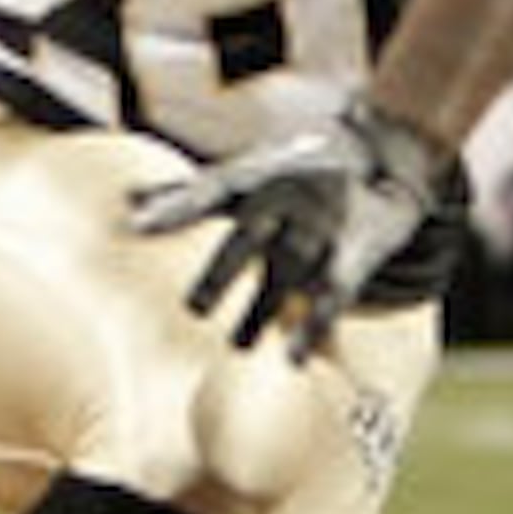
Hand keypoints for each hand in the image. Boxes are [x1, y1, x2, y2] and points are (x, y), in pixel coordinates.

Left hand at [127, 94, 461, 358]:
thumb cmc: (295, 170)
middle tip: (193, 309)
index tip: (138, 224)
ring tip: (235, 347)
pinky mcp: (357, 252)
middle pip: (250, 236)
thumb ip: (185, 193)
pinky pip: (333, 296)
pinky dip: (313, 328)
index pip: (210, 189)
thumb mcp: (244, 175)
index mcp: (255, 178)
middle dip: (222, 271)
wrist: (386, 152)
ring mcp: (323, 225)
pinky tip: (290, 360)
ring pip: (289, 271)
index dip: (175, 205)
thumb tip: (126, 201)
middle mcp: (287, 198)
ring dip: (261, 310)